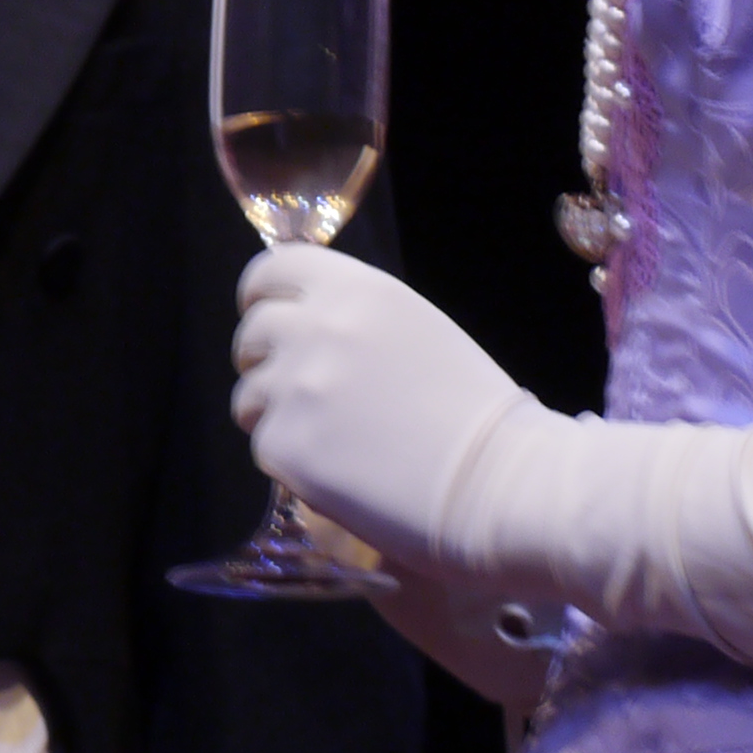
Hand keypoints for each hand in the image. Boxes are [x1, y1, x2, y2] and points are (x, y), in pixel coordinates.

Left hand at [228, 244, 550, 589]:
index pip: (271, 270)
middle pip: (252, 334)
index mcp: (357, 290)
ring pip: (250, 396)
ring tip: (331, 441)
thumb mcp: (417, 330)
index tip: (266, 318)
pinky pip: (265, 449)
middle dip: (265, 362)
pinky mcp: (286, 447)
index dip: (262, 297)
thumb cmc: (477, 413)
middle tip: (301, 393)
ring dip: (276, 416)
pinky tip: (341, 474)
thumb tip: (308, 327)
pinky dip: (292, 464)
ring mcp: (296, 388)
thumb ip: (358, 320)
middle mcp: (318, 328)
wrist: (502, 483)